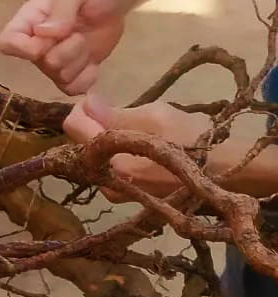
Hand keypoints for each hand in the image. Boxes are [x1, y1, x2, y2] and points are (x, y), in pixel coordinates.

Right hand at [0, 0, 126, 94]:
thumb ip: (61, 9)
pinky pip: (73, 89)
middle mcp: (35, 46)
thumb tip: (44, 33)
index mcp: (28, 22)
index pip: (5, 43)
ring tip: (87, 40)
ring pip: (60, 77)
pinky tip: (93, 60)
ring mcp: (54, 63)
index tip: (48, 37)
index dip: (23, 48)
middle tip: (79, 32)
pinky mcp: (73, 74)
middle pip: (41, 63)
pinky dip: (87, 78)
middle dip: (66, 49)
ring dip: (80, 60)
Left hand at [63, 94, 210, 198]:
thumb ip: (115, 114)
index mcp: (112, 163)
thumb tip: (86, 102)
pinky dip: (113, 153)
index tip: (97, 100)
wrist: (224, 172)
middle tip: (115, 111)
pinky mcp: (125, 196)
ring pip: (93, 156)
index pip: (73, 128)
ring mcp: (115, 193)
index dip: (81, 109)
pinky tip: (134, 144)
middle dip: (91, 125)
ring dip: (102, 139)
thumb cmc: (193, 141)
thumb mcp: (156, 117)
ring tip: (131, 128)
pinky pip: (107, 168)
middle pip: (80, 144)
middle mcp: (107, 183)